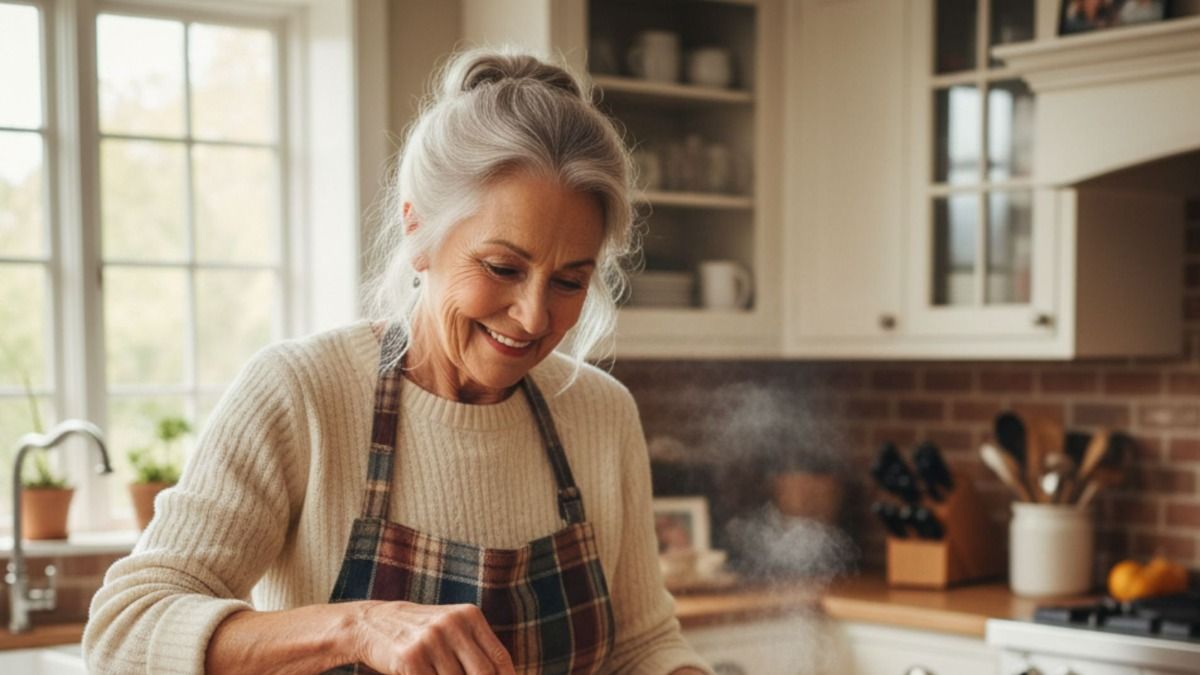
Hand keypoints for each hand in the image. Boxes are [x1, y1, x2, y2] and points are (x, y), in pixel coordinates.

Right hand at [349, 600, 515, 674]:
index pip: (500, 658)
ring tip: (436, 673)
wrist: (373, 623)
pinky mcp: (411, 658)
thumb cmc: (421, 633)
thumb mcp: (451, 628)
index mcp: (469, 615)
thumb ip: (475, 649)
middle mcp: (453, 624)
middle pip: (483, 673)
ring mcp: (431, 640)